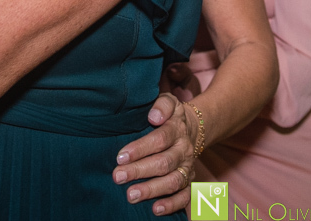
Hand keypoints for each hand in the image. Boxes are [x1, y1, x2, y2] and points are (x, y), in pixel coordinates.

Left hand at [113, 93, 196, 215]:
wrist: (192, 129)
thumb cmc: (170, 117)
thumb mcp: (168, 102)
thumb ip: (162, 105)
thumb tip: (154, 115)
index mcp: (177, 129)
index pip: (160, 139)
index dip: (141, 148)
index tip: (121, 156)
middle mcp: (184, 150)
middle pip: (164, 162)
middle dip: (140, 171)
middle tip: (118, 176)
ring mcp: (188, 167)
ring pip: (173, 181)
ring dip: (152, 189)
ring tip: (131, 195)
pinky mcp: (189, 182)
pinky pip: (185, 196)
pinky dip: (172, 204)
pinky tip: (155, 209)